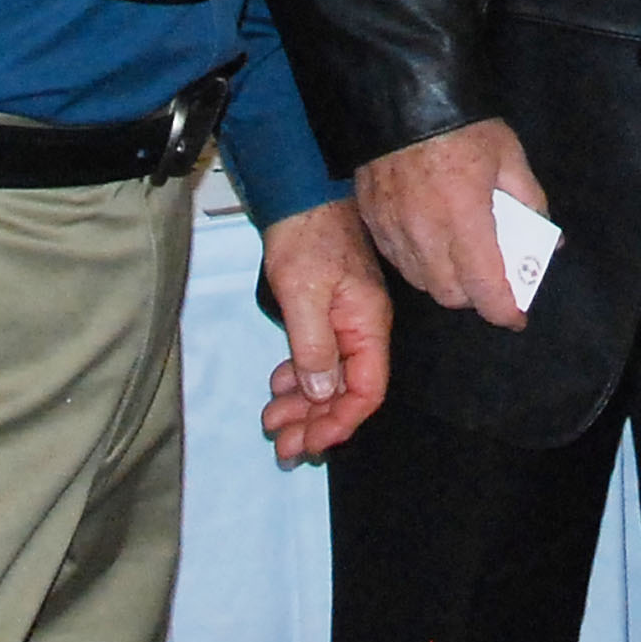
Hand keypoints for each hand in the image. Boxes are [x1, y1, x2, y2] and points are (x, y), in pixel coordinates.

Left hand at [257, 198, 392, 464]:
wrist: (299, 194)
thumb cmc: (305, 238)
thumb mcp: (304, 294)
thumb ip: (314, 346)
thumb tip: (321, 392)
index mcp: (367, 325)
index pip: (367, 390)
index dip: (340, 421)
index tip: (311, 442)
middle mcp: (362, 328)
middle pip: (346, 391)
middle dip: (315, 422)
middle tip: (282, 447)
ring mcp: (344, 321)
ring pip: (329, 377)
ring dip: (303, 405)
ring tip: (272, 424)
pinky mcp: (326, 312)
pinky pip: (318, 357)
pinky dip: (299, 377)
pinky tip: (280, 386)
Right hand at [350, 119, 549, 329]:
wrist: (400, 94)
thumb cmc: (461, 123)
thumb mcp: (509, 156)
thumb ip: (530, 202)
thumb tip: (546, 242)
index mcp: (464, 216)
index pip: (484, 287)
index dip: (504, 310)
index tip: (516, 316)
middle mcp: (425, 232)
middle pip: (452, 294)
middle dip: (476, 296)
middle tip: (491, 279)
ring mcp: (394, 229)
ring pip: (423, 283)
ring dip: (446, 282)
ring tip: (461, 260)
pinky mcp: (373, 220)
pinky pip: (398, 261)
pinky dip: (419, 264)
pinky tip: (431, 244)